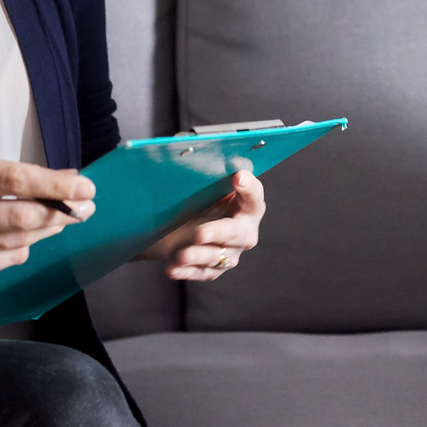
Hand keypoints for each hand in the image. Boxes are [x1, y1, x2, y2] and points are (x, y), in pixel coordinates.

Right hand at [0, 156, 94, 281]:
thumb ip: (14, 174)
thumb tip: (66, 180)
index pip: (13, 179)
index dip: (54, 186)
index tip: (84, 187)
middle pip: (21, 216)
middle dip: (61, 212)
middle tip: (85, 206)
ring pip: (20, 240)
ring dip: (48, 228)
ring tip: (61, 217)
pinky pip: (10, 259)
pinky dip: (25, 247)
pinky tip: (24, 236)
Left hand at [142, 169, 264, 280]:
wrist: (175, 224)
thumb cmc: (195, 200)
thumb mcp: (199, 187)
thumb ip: (204, 175)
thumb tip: (188, 154)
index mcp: (246, 205)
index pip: (254, 196)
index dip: (249, 187)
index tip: (238, 177)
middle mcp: (243, 230)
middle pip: (238, 233)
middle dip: (219, 232)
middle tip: (200, 233)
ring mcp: (230, 253)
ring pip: (218, 257)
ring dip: (198, 255)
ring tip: (180, 254)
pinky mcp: (213, 269)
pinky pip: (202, 273)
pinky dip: (186, 271)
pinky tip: (172, 268)